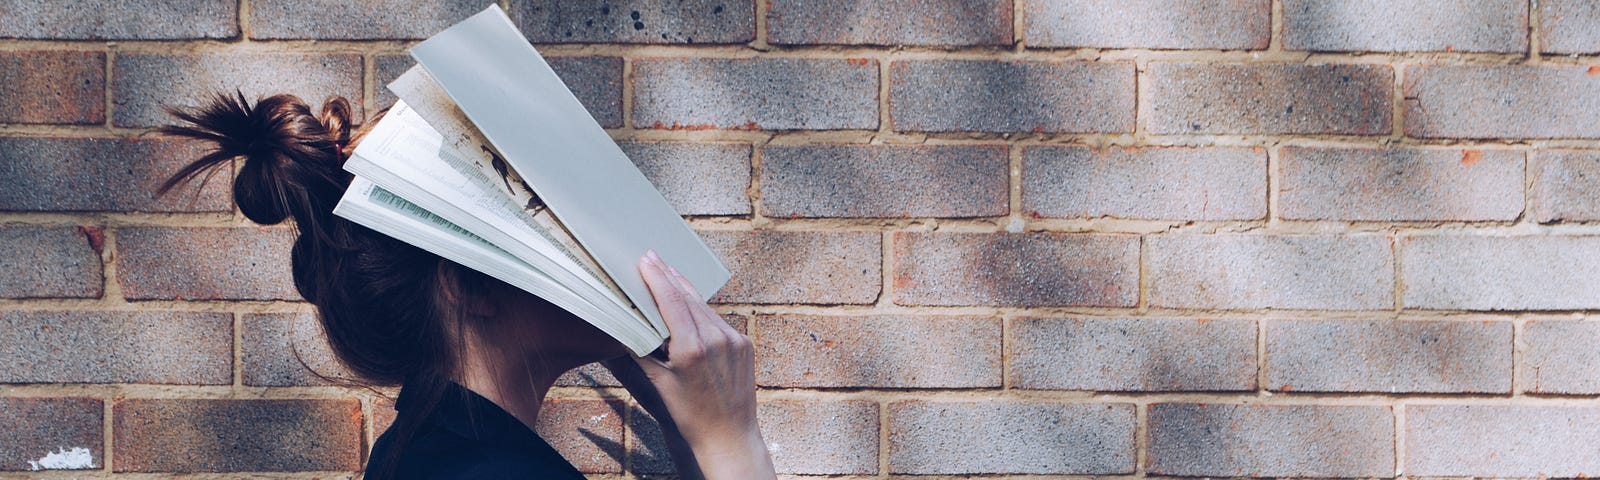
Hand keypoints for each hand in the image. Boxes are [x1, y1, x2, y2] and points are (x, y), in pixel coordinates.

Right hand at [627, 250, 774, 479]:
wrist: (729, 435)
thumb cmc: (692, 414)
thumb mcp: (660, 383)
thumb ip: (644, 351)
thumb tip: (628, 326)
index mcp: (692, 348)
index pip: (672, 302)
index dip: (657, 278)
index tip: (646, 259)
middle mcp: (716, 339)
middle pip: (688, 297)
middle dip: (669, 276)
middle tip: (652, 257)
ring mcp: (734, 339)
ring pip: (704, 306)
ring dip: (685, 290)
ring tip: (668, 273)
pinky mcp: (744, 343)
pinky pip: (718, 320)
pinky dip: (702, 310)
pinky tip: (690, 303)